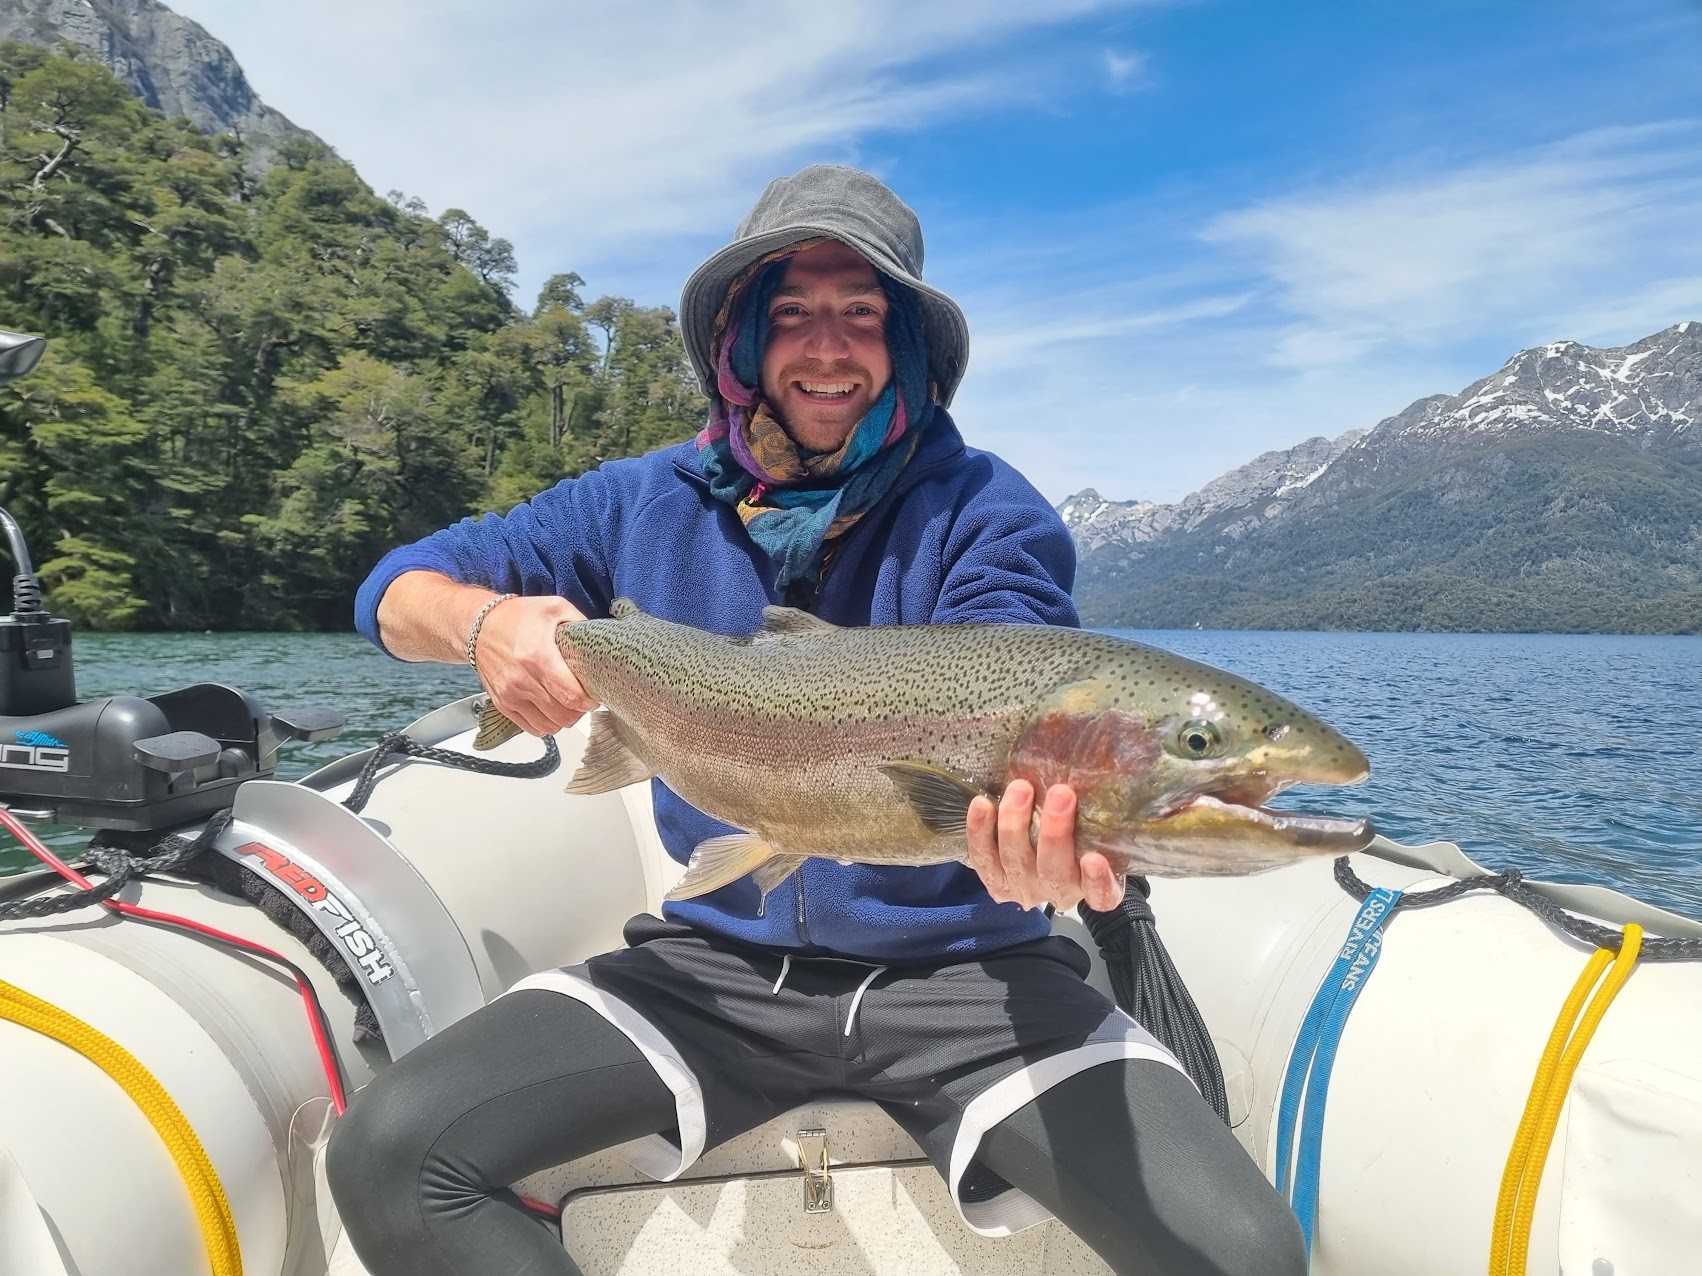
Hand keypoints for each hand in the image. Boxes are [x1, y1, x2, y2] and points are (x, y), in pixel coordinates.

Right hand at [470, 594, 596, 735]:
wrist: (479, 626)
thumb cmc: (517, 616)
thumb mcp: (554, 607)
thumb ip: (580, 623)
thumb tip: (599, 640)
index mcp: (538, 656)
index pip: (570, 696)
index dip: (588, 701)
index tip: (593, 696)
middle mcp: (522, 680)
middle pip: (562, 715)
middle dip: (578, 711)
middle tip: (581, 700)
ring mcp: (510, 694)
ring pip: (548, 726)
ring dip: (562, 719)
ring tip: (566, 704)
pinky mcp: (502, 703)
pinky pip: (531, 728)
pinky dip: (545, 723)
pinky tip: (549, 709)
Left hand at [966, 781, 1124, 912]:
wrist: (1047, 843)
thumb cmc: (1079, 830)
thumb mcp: (1097, 825)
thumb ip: (1101, 809)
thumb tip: (1109, 759)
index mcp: (1092, 886)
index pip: (1102, 894)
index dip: (1098, 881)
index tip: (1094, 859)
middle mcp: (1058, 892)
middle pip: (1053, 873)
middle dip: (1054, 833)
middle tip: (1060, 794)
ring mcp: (1023, 888)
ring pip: (1016, 863)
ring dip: (1015, 824)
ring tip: (1020, 789)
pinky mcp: (993, 880)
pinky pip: (982, 858)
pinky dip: (980, 832)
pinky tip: (982, 805)